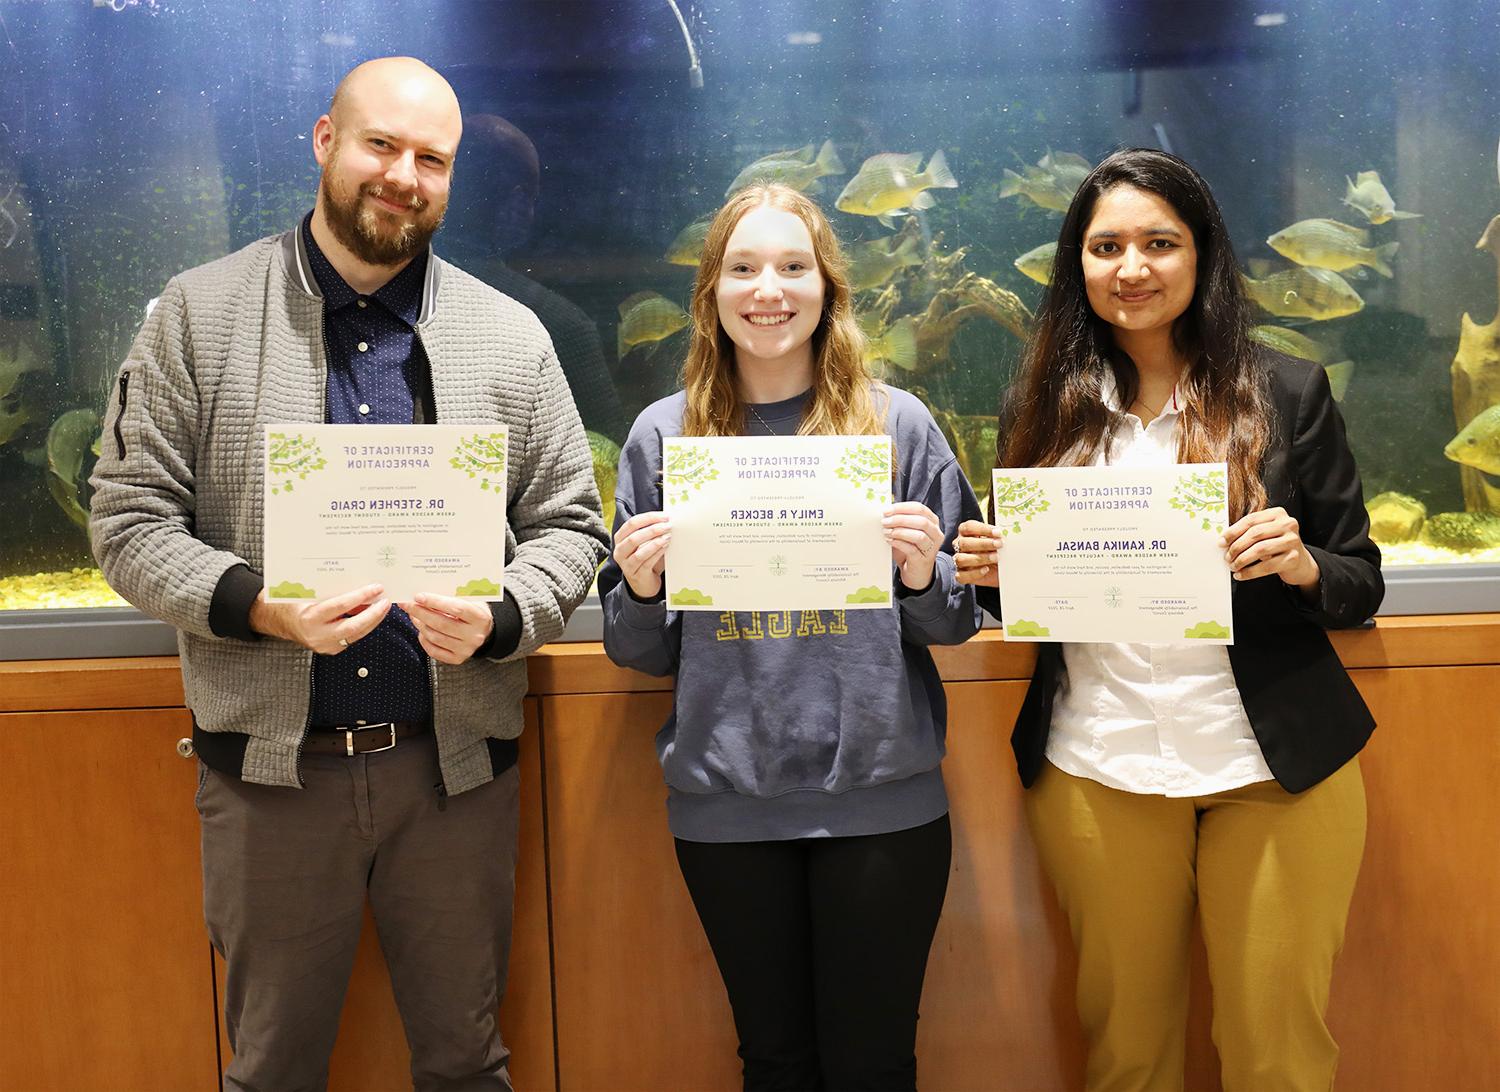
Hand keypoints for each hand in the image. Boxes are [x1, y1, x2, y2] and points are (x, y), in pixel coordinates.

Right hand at [249, 583, 390, 653]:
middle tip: (386, 601)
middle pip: (353, 626)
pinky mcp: (331, 650)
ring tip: (384, 606)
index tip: (375, 588)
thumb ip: (328, 589)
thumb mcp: (305, 591)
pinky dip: (364, 626)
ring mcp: (325, 646)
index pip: (340, 606)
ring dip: (373, 620)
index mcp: (309, 618)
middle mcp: (317, 635)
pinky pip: (352, 638)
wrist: (279, 621)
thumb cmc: (291, 602)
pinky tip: (373, 616)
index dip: (360, 597)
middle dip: (374, 614)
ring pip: (356, 634)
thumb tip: (356, 580)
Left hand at [404, 593, 495, 664]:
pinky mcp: (458, 659)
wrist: (486, 630)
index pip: (456, 608)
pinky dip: (423, 640)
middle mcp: (474, 636)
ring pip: (435, 637)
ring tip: (413, 615)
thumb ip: (451, 597)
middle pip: (441, 624)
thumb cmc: (473, 610)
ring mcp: (466, 649)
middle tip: (408, 605)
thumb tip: (423, 596)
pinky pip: (434, 651)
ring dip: (420, 625)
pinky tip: (421, 630)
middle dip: (421, 613)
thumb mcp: (469, 600)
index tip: (418, 597)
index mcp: (480, 617)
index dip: (435, 602)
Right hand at [613, 511, 670, 599]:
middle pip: (634, 537)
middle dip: (653, 529)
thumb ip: (651, 532)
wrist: (644, 584)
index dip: (649, 518)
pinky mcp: (636, 575)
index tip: (664, 516)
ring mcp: (626, 565)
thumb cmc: (646, 559)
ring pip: (639, 551)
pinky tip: (665, 546)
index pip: (631, 524)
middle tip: (668, 526)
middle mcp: (619, 551)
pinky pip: (647, 562)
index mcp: (620, 539)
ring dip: (655, 542)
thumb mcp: (645, 544)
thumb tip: (667, 519)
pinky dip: (657, 553)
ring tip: (668, 536)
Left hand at [883, 501, 943, 591]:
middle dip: (900, 519)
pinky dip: (899, 543)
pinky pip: (912, 549)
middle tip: (884, 521)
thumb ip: (899, 520)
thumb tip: (885, 511)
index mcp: (932, 522)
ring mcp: (932, 548)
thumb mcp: (905, 531)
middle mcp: (936, 533)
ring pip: (919, 535)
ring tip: (886, 532)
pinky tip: (890, 541)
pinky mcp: (924, 560)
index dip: (902, 508)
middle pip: (921, 521)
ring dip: (899, 531)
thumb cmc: (909, 548)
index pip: (919, 508)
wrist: (915, 573)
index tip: (887, 510)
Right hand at [953, 519, 1002, 587]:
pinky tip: (986, 570)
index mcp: (966, 532)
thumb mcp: (999, 541)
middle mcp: (960, 545)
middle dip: (983, 543)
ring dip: (980, 558)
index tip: (998, 532)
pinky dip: (974, 573)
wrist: (1001, 570)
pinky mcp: (961, 575)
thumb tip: (1005, 534)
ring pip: (961, 559)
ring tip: (996, 558)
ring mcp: (959, 560)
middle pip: (964, 543)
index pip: (969, 527)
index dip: (983, 529)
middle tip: (999, 544)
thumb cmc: (998, 551)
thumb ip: (999, 537)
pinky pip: (961, 576)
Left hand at [1221, 507, 1319, 593]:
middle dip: (1236, 547)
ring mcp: (1293, 541)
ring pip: (1260, 550)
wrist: (1299, 562)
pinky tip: (1241, 575)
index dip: (1233, 531)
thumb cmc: (1276, 545)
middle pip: (1255, 534)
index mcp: (1278, 513)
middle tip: (1227, 557)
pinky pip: (1266, 566)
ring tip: (1233, 566)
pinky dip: (1250, 572)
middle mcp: (1288, 524)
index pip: (1251, 520)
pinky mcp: (1293, 558)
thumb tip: (1223, 540)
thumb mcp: (1265, 533)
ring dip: (1242, 560)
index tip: (1221, 542)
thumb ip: (1248, 532)